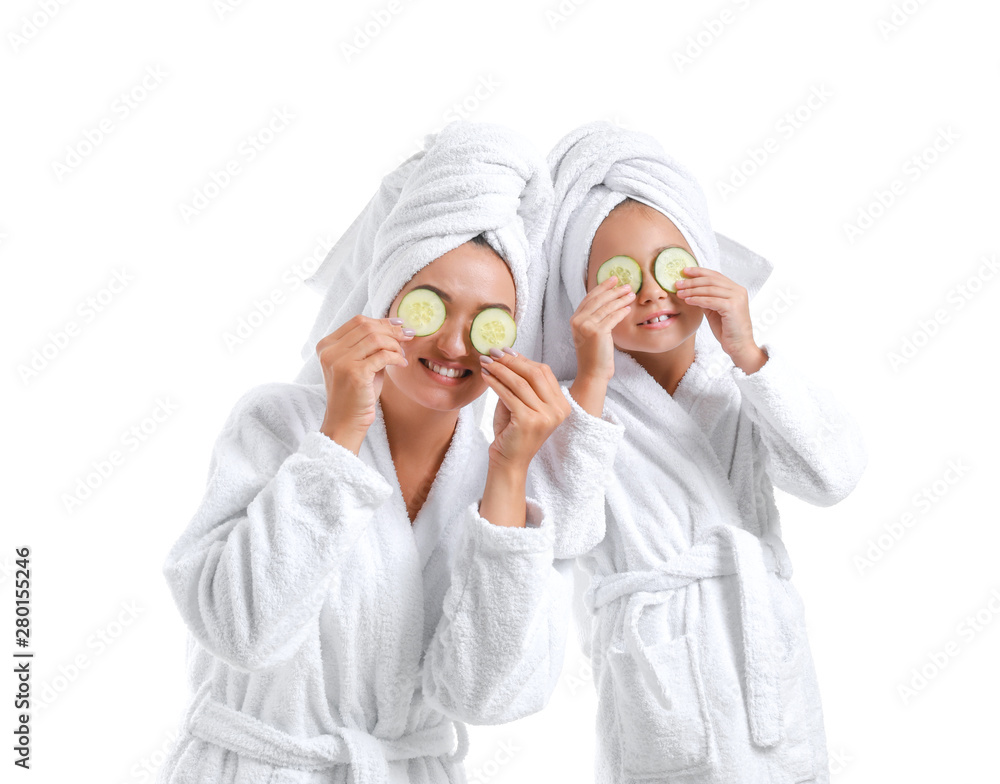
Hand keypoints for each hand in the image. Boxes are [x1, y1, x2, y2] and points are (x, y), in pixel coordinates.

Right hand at [315, 314, 413, 451]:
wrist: (346, 422)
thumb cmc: (356, 394)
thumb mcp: (359, 364)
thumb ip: (370, 345)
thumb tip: (395, 326)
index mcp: (327, 345)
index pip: (357, 321)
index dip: (381, 320)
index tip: (399, 325)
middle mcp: (330, 351)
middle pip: (367, 327)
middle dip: (391, 330)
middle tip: (408, 336)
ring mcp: (340, 361)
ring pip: (376, 339)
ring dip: (395, 344)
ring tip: (402, 354)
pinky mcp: (354, 373)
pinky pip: (383, 356)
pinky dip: (396, 357)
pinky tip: (401, 364)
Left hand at [478, 349, 571, 472]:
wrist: (509, 462)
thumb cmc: (513, 432)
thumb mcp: (521, 403)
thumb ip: (520, 382)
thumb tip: (508, 353)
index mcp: (561, 405)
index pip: (544, 372)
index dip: (523, 359)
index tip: (505, 351)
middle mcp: (558, 410)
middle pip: (534, 374)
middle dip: (510, 360)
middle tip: (492, 353)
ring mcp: (546, 416)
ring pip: (520, 382)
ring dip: (500, 369)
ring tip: (485, 362)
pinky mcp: (529, 421)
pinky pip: (509, 394)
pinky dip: (495, 382)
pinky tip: (485, 376)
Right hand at [570, 275, 634, 382]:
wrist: (592, 373)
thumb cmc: (594, 355)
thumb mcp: (590, 333)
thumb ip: (594, 318)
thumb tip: (610, 301)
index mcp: (575, 319)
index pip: (589, 298)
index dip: (602, 287)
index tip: (613, 279)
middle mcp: (578, 321)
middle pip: (598, 299)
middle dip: (613, 290)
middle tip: (626, 284)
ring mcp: (586, 326)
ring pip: (607, 307)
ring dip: (620, 299)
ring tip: (631, 294)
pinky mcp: (597, 332)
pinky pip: (612, 317)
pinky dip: (621, 311)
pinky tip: (628, 308)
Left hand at [674, 268, 766, 372]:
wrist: (739, 346)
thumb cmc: (727, 330)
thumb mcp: (714, 310)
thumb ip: (706, 299)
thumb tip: (690, 289)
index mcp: (735, 289)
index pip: (715, 275)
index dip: (699, 272)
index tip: (684, 271)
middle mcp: (738, 290)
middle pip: (711, 280)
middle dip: (692, 281)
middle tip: (677, 283)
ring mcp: (737, 298)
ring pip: (709, 289)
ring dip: (692, 290)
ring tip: (679, 293)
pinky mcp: (732, 307)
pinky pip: (710, 300)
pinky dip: (697, 299)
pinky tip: (687, 301)